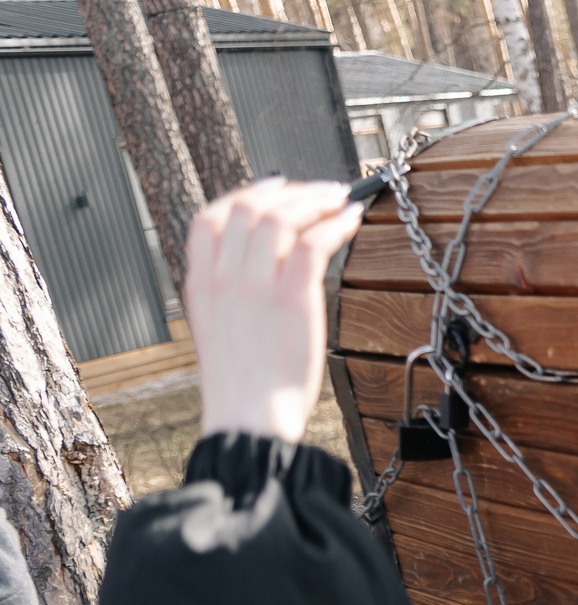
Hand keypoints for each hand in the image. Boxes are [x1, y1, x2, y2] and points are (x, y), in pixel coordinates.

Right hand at [185, 178, 364, 443]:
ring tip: (341, 199)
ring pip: (281, 217)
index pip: (210, 218)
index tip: (274, 186)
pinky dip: (335, 224)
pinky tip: (352, 220)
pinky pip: (314, 243)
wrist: (249, 418)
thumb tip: (263, 266)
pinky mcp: (291, 298)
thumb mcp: (221, 330)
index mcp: (200, 284)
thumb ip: (232, 294)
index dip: (245, 194)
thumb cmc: (245, 385)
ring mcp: (254, 286)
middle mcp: (222, 278)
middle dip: (289, 191)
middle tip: (321, 190)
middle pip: (248, 208)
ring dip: (316, 200)